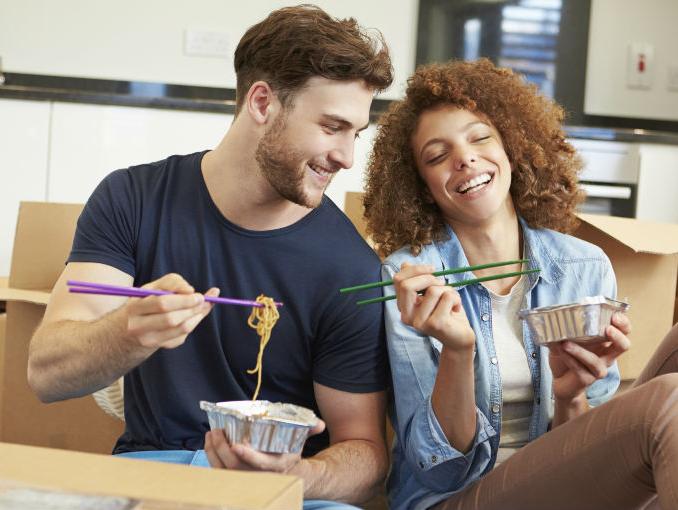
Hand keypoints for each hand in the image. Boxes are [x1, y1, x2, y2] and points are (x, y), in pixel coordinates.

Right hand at [123, 273, 218, 349]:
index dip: (183, 299)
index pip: (162, 303)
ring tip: (201, 307)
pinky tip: (190, 318)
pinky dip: (191, 324)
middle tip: (202, 299)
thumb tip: (191, 290)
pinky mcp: (157, 346)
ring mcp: (148, 339)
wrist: (125, 331)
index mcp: (135, 307)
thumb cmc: (144, 303)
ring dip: (196, 316)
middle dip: (192, 308)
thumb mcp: (151, 288)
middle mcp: (138, 326)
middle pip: (171, 319)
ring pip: (180, 328)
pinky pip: (181, 336)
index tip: (196, 292)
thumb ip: (172, 283)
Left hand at [204, 419, 325, 472]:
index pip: (260, 465)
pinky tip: (209, 441)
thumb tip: (319, 424)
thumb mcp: (300, 441)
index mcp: (276, 468)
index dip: (248, 456)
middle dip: (223, 449)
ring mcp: (244, 479)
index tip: (236, 444)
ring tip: (211, 433)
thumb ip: (308, 430)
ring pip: (224, 470)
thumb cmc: (290, 453)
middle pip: (236, 466)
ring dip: (214, 452)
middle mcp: (258, 477)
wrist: (287, 475)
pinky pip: (218, 470)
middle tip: (218, 430)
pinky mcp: (234, 478)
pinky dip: (211, 456)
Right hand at [393, 263, 474, 351]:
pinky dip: (456, 298)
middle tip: (442, 283)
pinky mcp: (435, 324)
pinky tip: (456, 308)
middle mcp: (407, 316)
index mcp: (403, 307)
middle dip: (429, 277)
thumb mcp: (430, 293)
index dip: (415, 269)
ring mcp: (420, 322)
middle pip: (407, 285)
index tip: (432, 269)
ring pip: (432, 290)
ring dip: (448, 290)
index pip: (398, 280)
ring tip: (451, 300)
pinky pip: (447, 297)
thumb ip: (417, 281)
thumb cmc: (445, 312)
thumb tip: (405, 264)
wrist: (459, 337)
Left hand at [549, 312, 630, 401]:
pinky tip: (560, 350)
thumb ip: (562, 329)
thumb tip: (554, 317)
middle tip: (608, 329)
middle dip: (618, 337)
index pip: (623, 331)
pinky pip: (580, 370)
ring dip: (581, 352)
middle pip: (623, 346)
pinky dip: (569, 359)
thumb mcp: (565, 338)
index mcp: (605, 342)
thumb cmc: (567, 355)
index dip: (624, 324)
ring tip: (566, 343)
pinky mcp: (587, 379)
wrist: (560, 380)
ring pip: (597, 362)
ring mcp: (598, 369)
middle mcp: (606, 355)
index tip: (616, 316)